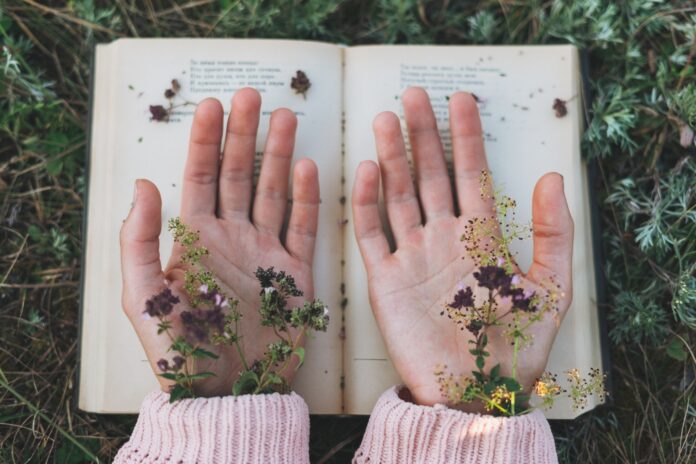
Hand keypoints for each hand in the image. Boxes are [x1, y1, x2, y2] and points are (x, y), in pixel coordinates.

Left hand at [120, 88, 319, 395]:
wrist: (230, 391)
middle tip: (254, 97)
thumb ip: (139, 240)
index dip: (206, 140)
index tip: (213, 105)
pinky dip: (306, 198)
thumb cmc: (183, 351)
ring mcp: (265, 252)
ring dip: (280, 154)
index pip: (202, 177)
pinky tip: (308, 168)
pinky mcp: (295, 273)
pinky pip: (303, 227)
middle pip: (240, 174)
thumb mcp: (144, 298)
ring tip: (286, 118)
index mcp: (195, 239)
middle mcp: (232, 238)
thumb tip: (144, 184)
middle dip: (246, 134)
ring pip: (274, 191)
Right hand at [351, 87, 572, 410]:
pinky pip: (372, 234)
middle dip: (423, 134)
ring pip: (399, 195)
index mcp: (481, 237)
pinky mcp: (386, 281)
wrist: (473, 393)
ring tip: (387, 120)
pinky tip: (368, 171)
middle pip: (431, 175)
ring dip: (392, 158)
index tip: (461, 100)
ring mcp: (412, 257)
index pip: (471, 173)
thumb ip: (552, 233)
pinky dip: (367, 203)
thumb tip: (552, 177)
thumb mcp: (550, 289)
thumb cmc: (514, 348)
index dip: (466, 136)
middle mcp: (444, 239)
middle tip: (414, 96)